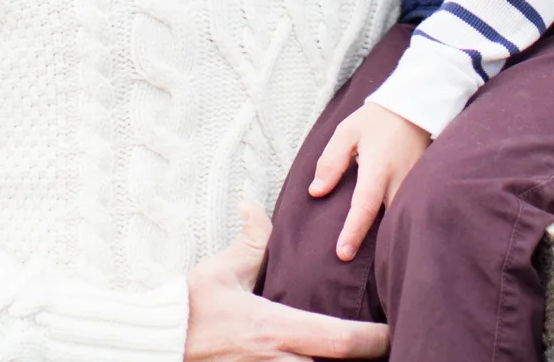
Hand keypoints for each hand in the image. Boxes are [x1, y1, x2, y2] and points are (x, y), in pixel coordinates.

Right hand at [185, 203, 388, 361]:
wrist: (159, 343)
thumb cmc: (190, 309)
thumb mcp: (221, 271)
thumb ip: (250, 240)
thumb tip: (255, 207)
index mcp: (276, 328)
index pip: (342, 340)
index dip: (376, 339)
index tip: (395, 330)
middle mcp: (279, 361)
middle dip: (366, 359)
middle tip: (388, 344)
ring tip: (363, 354)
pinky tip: (325, 359)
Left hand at [308, 102, 430, 261]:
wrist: (414, 107)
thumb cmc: (376, 120)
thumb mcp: (347, 132)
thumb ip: (331, 161)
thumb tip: (316, 192)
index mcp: (378, 168)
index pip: (364, 206)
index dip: (353, 231)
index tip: (342, 254)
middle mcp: (400, 181)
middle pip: (387, 221)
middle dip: (374, 243)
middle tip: (354, 261)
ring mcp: (415, 185)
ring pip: (401, 219)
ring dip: (388, 235)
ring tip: (375, 258)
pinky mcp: (423, 186)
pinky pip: (410, 210)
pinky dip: (399, 223)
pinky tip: (390, 235)